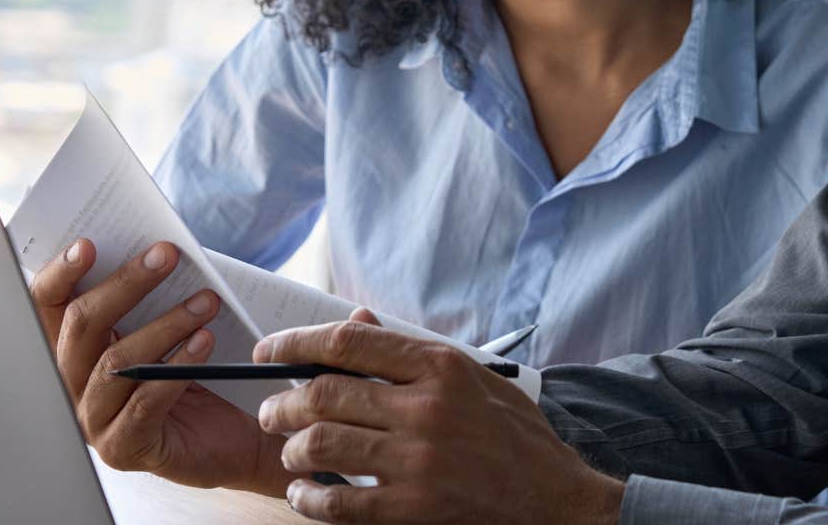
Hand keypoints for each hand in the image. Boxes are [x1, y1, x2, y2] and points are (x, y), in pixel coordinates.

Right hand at [29, 238, 296, 494]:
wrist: (236, 435)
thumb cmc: (198, 371)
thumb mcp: (166, 326)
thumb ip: (148, 296)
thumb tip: (155, 249)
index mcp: (74, 348)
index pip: (48, 306)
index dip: (60, 274)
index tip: (88, 244)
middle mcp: (72, 384)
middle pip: (82, 326)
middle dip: (126, 284)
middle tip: (168, 255)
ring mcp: (93, 420)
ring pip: (116, 362)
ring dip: (165, 324)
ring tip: (206, 301)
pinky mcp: (123, 448)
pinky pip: (144, 402)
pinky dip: (177, 368)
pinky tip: (205, 342)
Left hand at [255, 315, 625, 522]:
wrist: (558, 499)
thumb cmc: (516, 436)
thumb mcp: (475, 378)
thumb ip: (413, 353)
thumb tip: (357, 321)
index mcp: (440, 367)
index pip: (348, 343)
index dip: (296, 343)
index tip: (269, 351)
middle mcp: (426, 408)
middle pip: (324, 393)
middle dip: (281, 402)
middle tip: (270, 411)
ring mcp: (418, 460)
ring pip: (321, 444)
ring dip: (291, 449)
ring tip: (290, 452)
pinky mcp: (414, 507)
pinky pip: (340, 502)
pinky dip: (309, 497)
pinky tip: (303, 494)